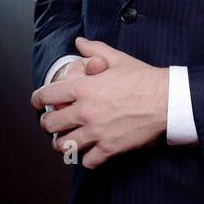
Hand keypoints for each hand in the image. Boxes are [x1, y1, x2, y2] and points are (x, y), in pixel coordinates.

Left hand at [30, 36, 168, 168]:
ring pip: (64, 145)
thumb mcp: (117, 58)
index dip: (37, 99)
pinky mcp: (109, 148)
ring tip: (68, 140)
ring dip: (63, 143)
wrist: (166, 99)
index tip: (37, 102)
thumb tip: (80, 42)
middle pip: (50, 124)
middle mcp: (85, 111)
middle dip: (48, 124)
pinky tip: (90, 151)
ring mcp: (96, 132)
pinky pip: (87, 161)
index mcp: (83, 88)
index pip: (47, 94)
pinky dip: (87, 158)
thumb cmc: (142, 78)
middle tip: (53, 124)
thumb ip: (94, 49)